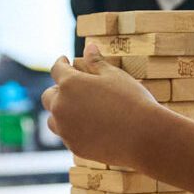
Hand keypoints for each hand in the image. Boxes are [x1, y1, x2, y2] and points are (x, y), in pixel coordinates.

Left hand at [40, 45, 161, 167]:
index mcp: (70, 84)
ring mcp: (66, 129)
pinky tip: (89, 127)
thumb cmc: (132, 101)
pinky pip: (67, 136)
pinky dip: (73, 130)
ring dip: (61, 113)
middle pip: (49, 96)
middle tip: (71, 88)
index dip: (61, 63)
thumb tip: (89, 47)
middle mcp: (61, 107)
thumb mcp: (115, 76)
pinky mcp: (74, 146)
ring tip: (76, 110)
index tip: (64, 61)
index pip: (57, 69)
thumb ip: (97, 62)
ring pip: (53, 119)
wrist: (144, 136)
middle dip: (58, 90)